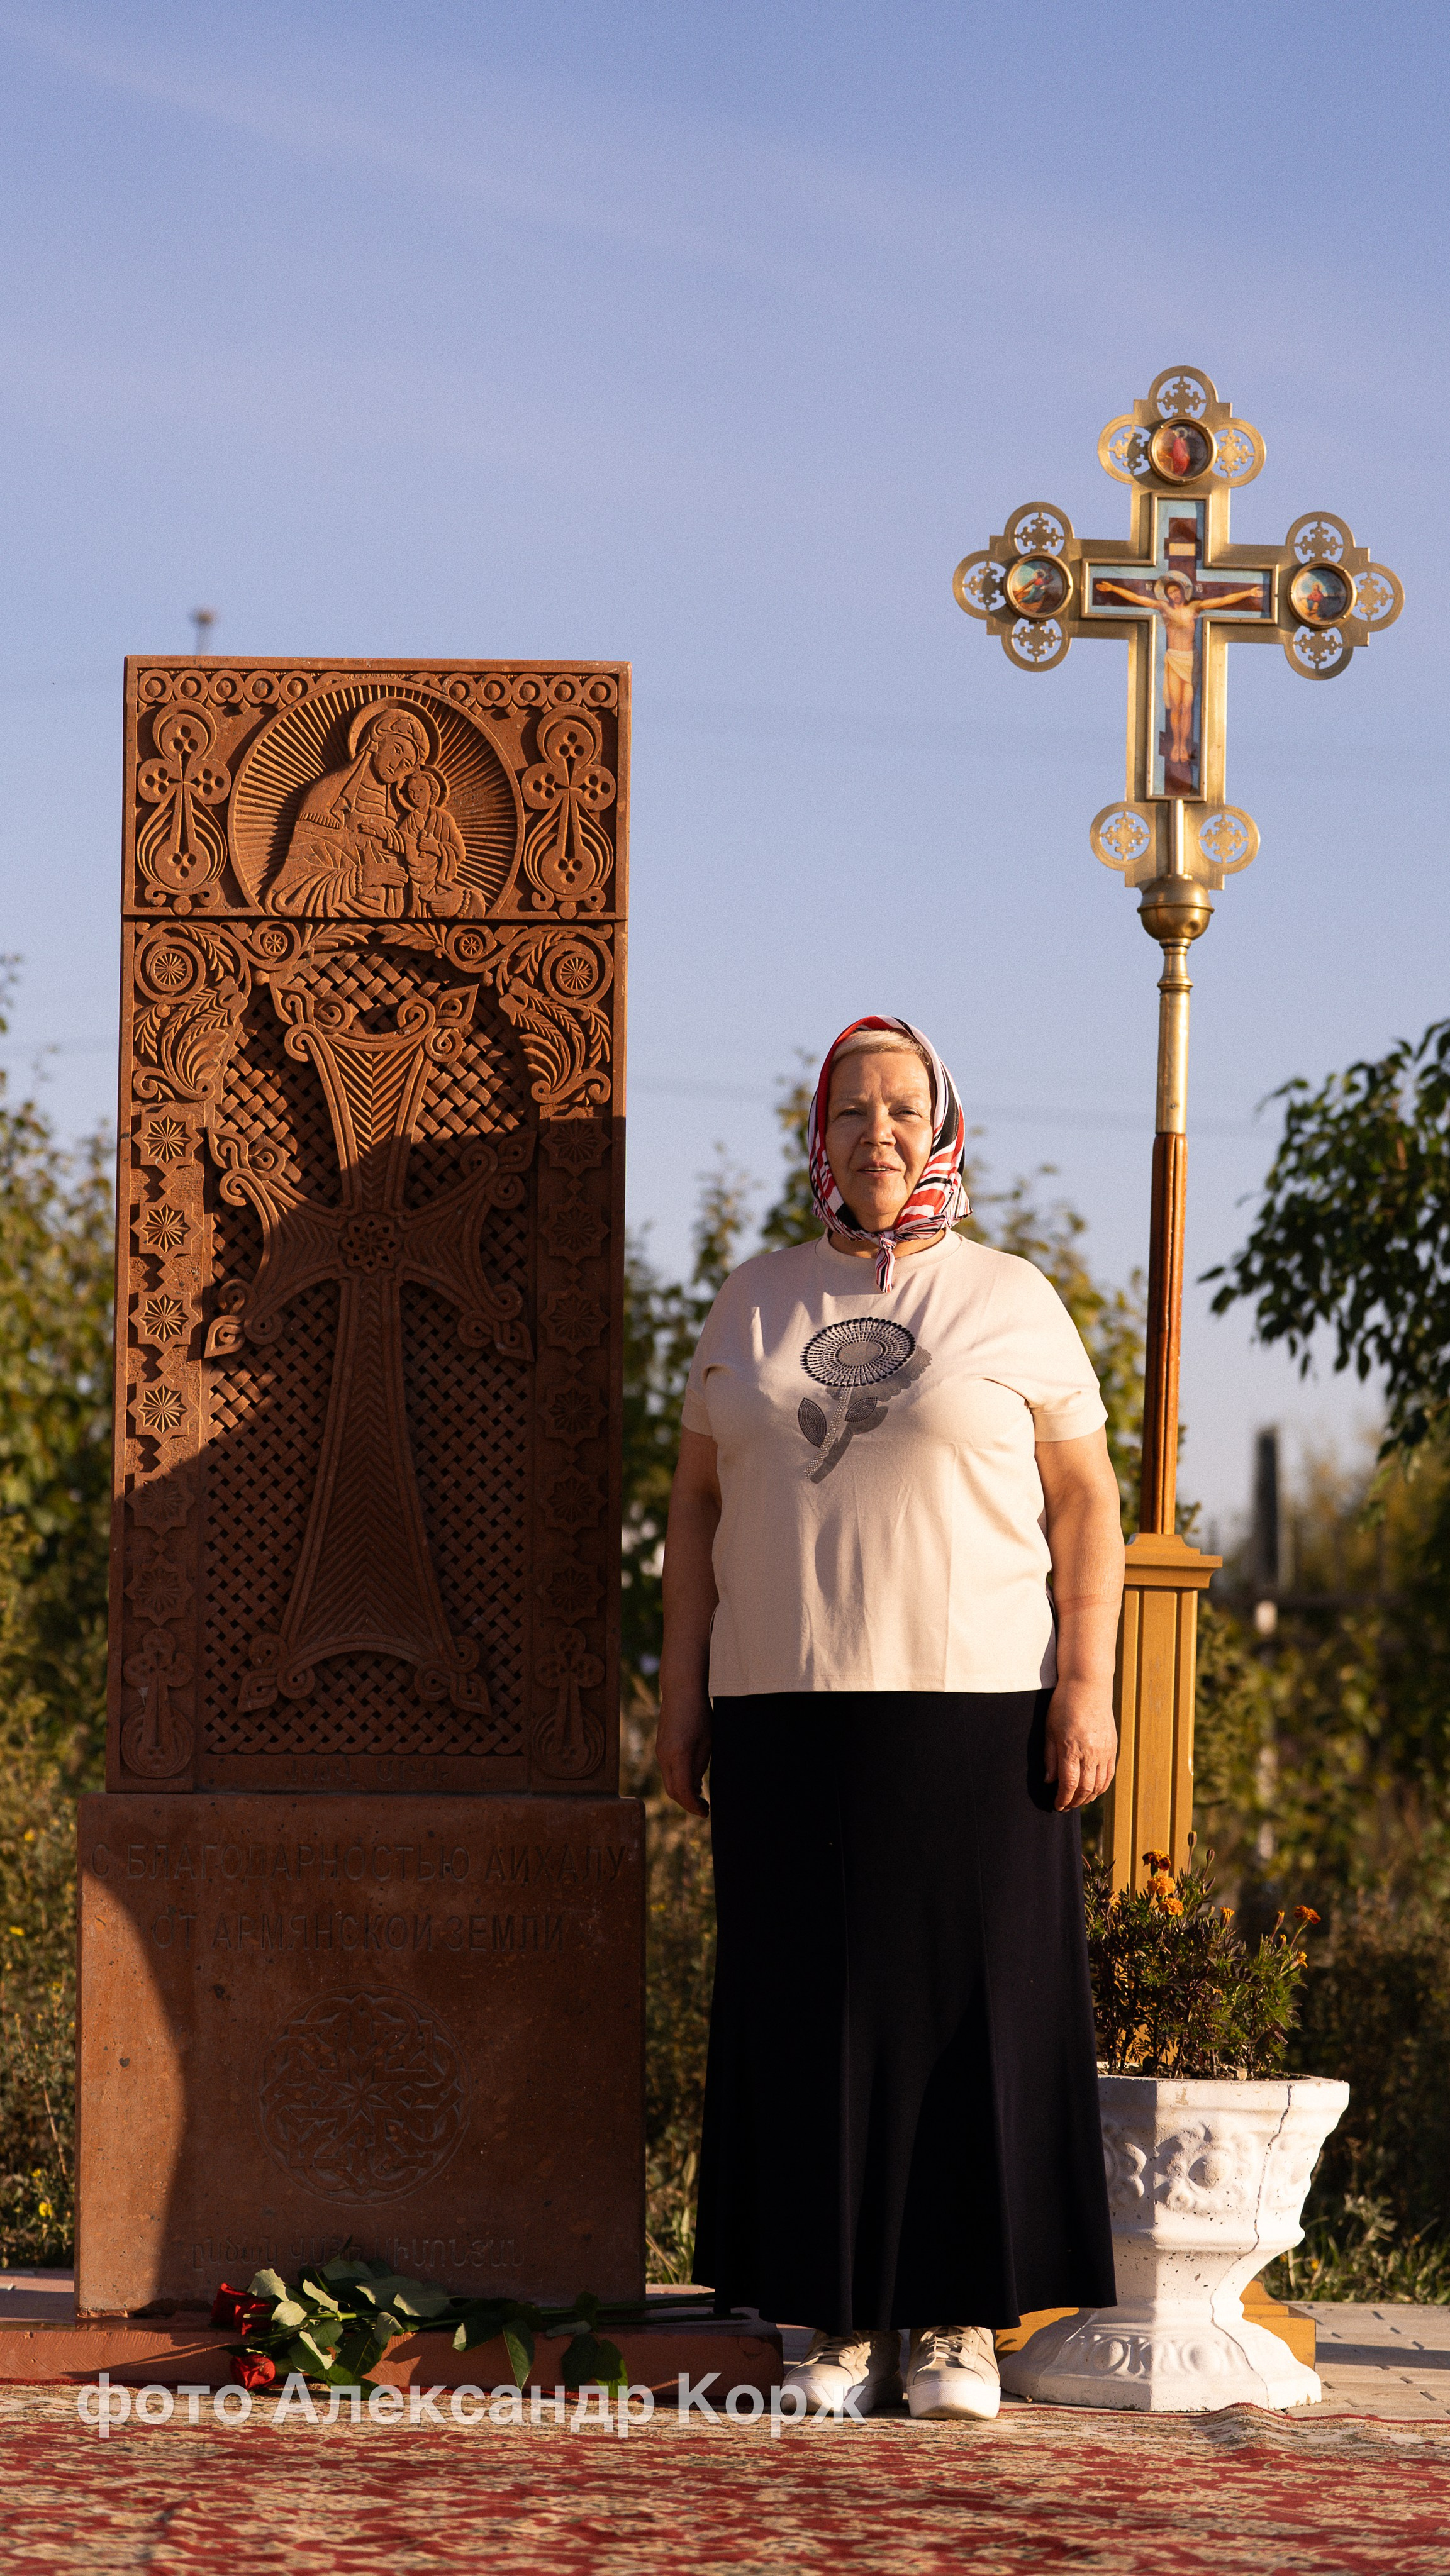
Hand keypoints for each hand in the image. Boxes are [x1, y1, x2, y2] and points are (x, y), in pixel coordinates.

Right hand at [656, 1691, 711, 1818]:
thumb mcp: (706, 1743)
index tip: (706, 1812)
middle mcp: (664, 1756)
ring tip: (701, 1796)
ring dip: (683, 1792)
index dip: (694, 1806)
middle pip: (672, 1791)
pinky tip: (692, 1779)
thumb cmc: (699, 1714)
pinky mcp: (660, 1747)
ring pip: (669, 1781)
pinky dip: (678, 1780)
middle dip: (688, 1803)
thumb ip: (699, 1766)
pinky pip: (667, 1770)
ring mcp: (659, 1752)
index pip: (683, 1792)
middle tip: (704, 1808)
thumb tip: (694, 1787)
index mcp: (679, 1756)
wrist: (680, 1691)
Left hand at [1044, 1677, 1117, 1812]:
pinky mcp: (1113, 1747)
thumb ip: (1049, 1758)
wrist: (1088, 1685)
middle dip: (1074, 1802)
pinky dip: (1101, 1787)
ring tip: (1077, 1801)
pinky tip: (1093, 1790)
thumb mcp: (1049, 1730)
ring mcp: (1105, 1751)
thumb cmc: (1064, 1705)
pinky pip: (1109, 1774)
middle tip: (1065, 1806)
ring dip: (1088, 1797)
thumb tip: (1050, 1782)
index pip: (1069, 1784)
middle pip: (1085, 1789)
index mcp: (1072, 1748)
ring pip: (1099, 1785)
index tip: (1056, 1805)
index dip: (1063, 1799)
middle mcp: (1091, 1752)